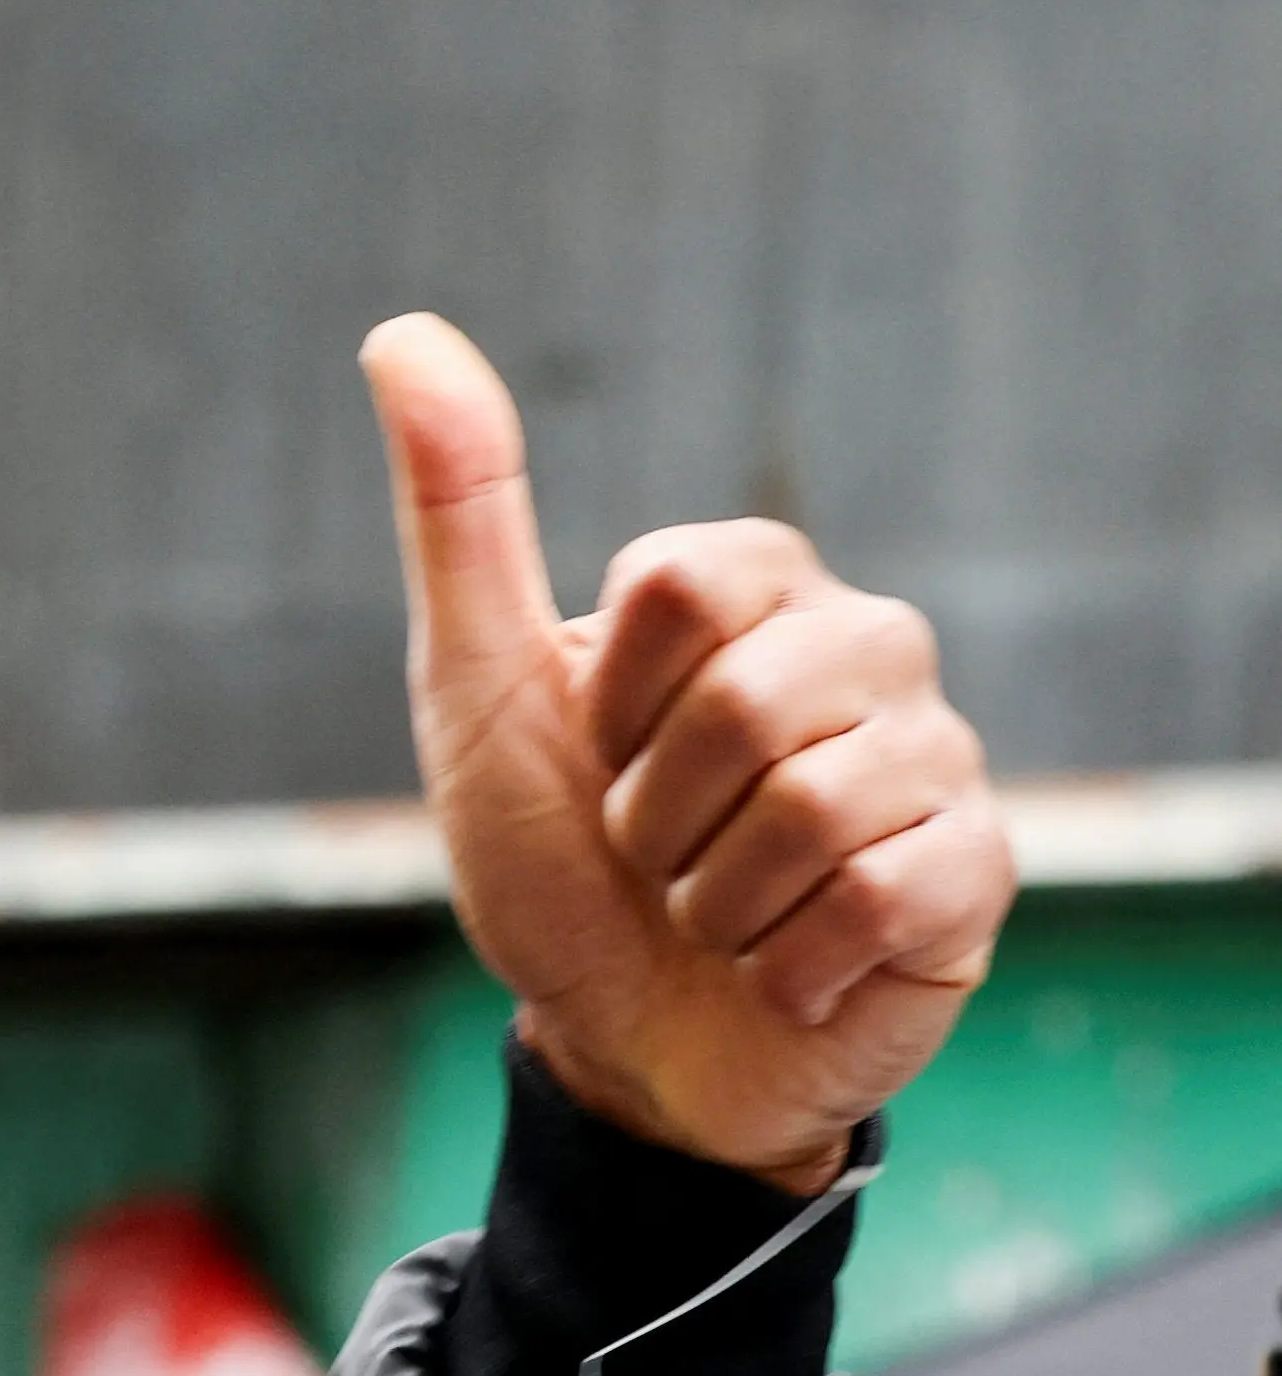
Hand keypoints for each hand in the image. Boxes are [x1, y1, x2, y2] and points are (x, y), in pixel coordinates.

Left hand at [364, 313, 1011, 1188]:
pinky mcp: (974, 871)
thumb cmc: (551, 865)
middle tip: (650, 853)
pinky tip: (784, 965)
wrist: (620, 1042)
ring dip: (712, 899)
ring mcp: (936, 755)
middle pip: (751, 699)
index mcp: (754, 584)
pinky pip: (877, 896)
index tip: (597, 748)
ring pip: (815, 807)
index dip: (608, 700)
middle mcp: (867, 646)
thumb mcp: (478, 692)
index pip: (682, 583)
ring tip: (713, 912)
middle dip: (654, 815)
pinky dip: (785, 961)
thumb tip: (400, 333)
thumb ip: (458, 516)